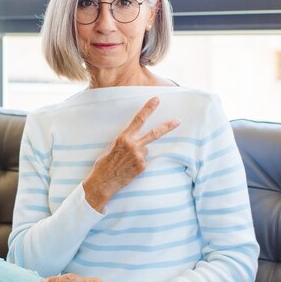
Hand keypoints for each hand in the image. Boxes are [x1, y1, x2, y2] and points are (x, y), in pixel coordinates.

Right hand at [83, 97, 179, 211]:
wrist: (103, 181)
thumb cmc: (104, 162)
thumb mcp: (111, 146)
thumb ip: (124, 140)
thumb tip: (135, 137)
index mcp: (123, 137)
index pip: (138, 119)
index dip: (148, 109)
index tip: (156, 100)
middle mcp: (133, 145)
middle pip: (154, 134)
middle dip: (167, 127)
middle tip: (178, 121)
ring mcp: (139, 156)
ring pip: (145, 149)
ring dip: (139, 153)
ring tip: (126, 161)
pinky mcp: (142, 166)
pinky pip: (143, 160)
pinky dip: (138, 162)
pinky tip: (128, 167)